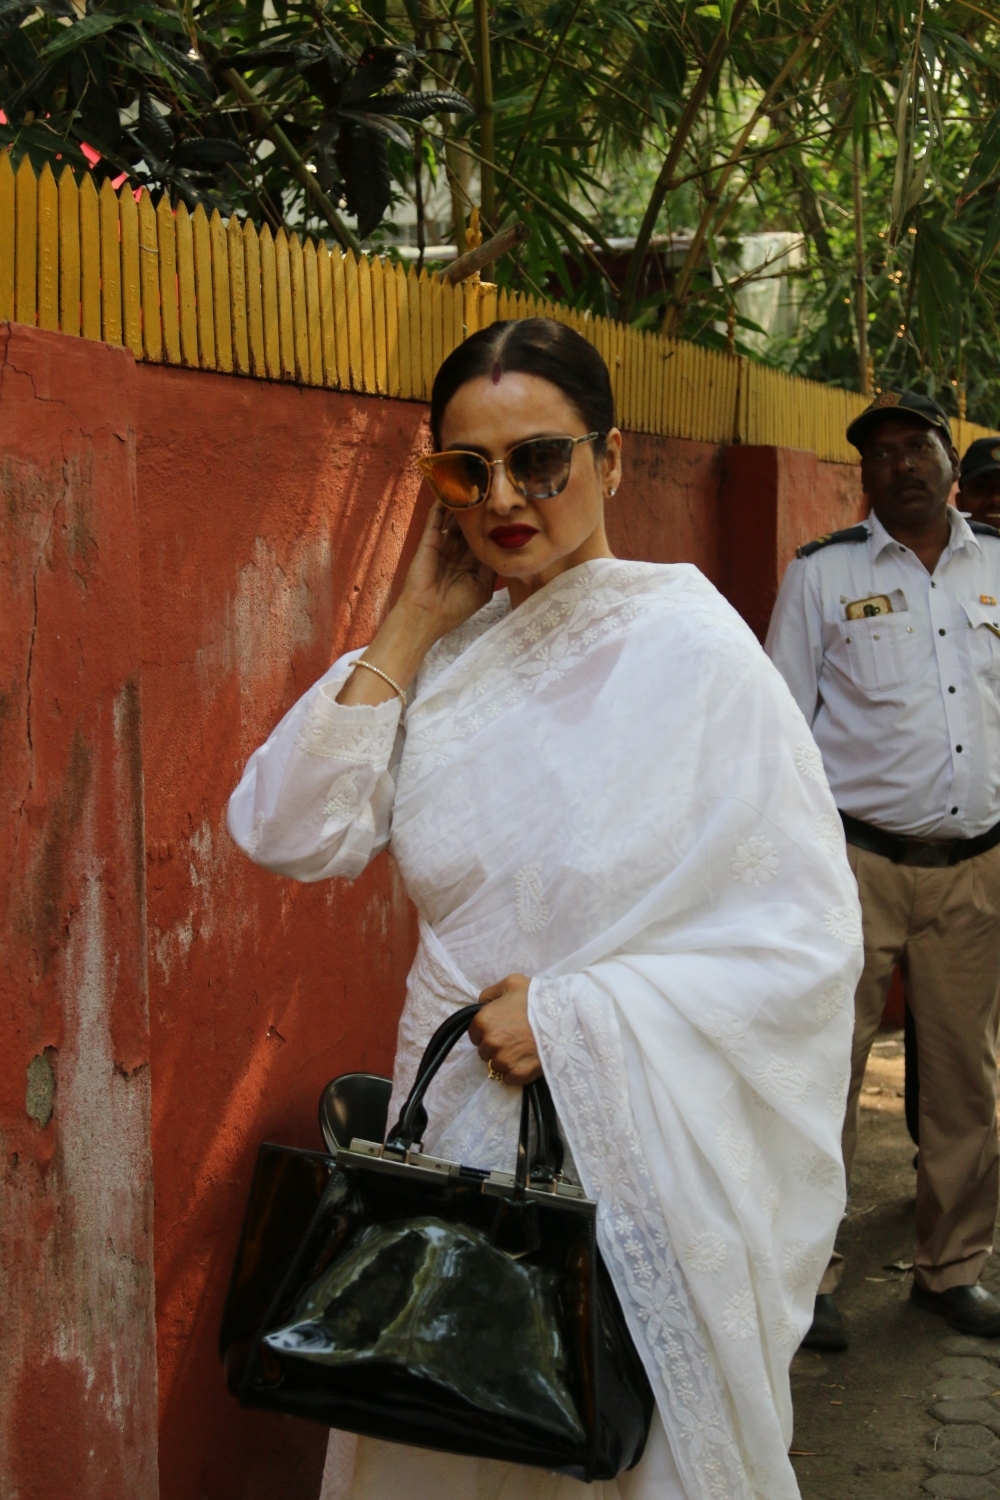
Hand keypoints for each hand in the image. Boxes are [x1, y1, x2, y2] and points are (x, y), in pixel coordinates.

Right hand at [397, 501, 495, 641]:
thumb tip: (505, 544)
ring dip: (464, 504)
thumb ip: (492, 565)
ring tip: (476, 482)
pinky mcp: (429, 539)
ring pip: (455, 519)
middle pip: (472, 525)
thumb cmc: (456, 607)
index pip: (486, 539)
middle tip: (494, 488)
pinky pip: (436, 518)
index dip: (496, 525)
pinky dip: (443, 504)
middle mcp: (458, 551)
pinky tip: (452, 487)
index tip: (509, 509)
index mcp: (472, 563)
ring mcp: (443, 544)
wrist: (427, 614)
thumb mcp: (482, 587)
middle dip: (481, 510)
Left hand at [469, 974, 541, 1086]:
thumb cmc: (537, 999)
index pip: (474, 1034)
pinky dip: (516, 1072)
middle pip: (485, 1051)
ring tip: (522, 1050)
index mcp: (483, 1021)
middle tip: (514, 1038)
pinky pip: (509, 1078)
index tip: (501, 1028)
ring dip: (505, 1060)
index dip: (487, 1031)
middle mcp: (489, 1043)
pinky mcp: (517, 1074)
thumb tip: (482, 1002)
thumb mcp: (512, 983)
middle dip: (496, 1046)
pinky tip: (527, 1061)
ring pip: (496, 1065)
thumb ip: (491, 992)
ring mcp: (502, 1060)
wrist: (563, 1019)